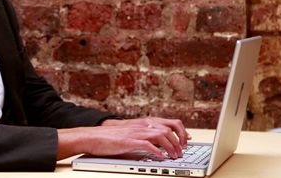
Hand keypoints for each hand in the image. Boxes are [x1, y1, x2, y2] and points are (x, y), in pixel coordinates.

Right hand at [56, 117, 189, 159]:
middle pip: (169, 129)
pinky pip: (148, 145)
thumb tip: (158, 144)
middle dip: (179, 141)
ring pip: (162, 136)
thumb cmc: (110, 137)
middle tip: (182, 152)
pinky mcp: (130, 141)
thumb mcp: (131, 133)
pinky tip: (161, 158)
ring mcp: (137, 132)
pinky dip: (157, 151)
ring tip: (175, 156)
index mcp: (144, 122)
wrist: (93, 136)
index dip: (181, 131)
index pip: (169, 122)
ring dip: (171, 147)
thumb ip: (144, 135)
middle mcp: (143, 125)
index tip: (187, 140)